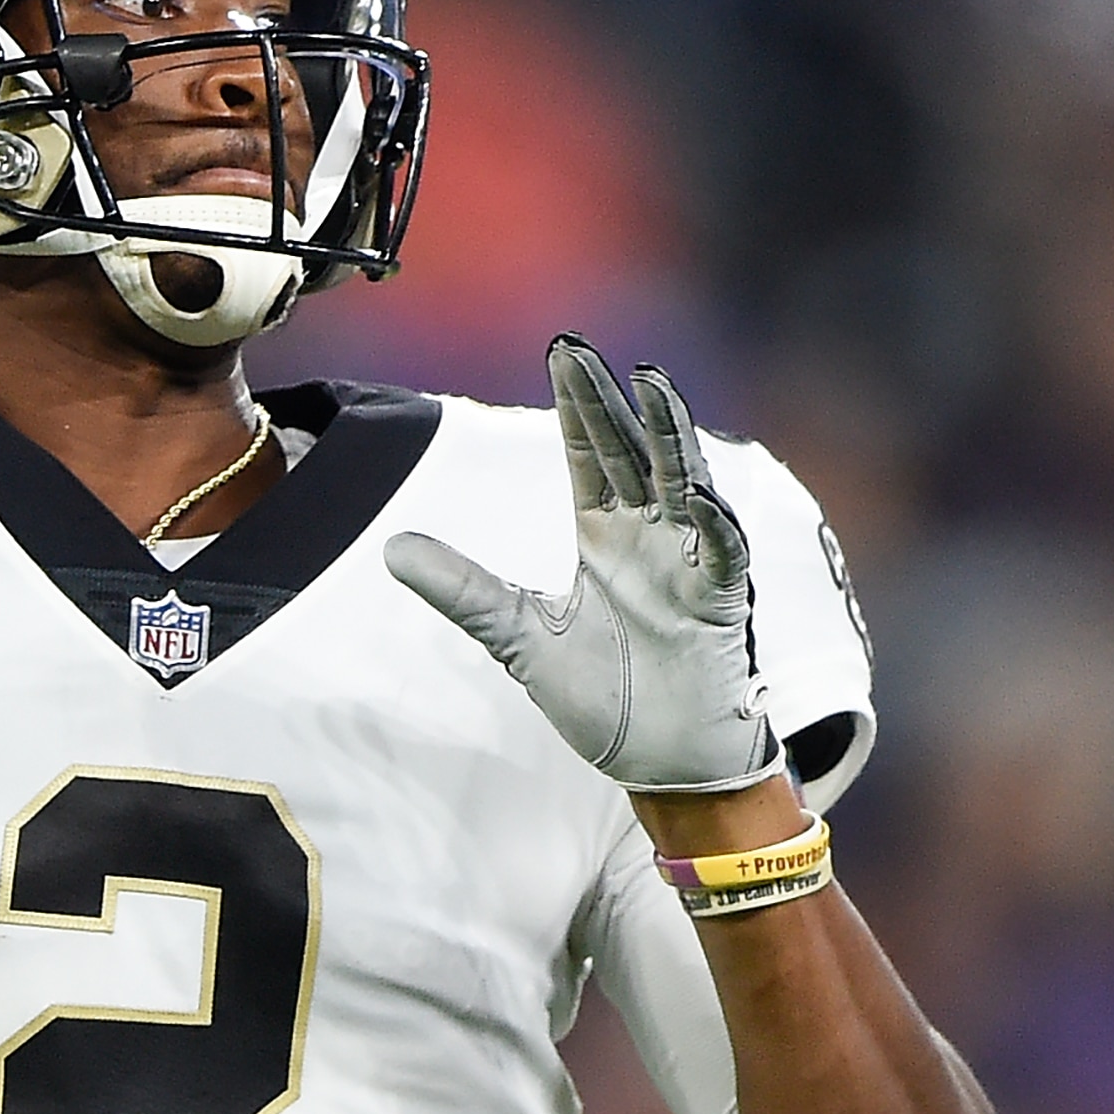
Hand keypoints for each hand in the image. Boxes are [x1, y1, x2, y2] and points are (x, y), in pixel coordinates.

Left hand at [387, 336, 782, 794]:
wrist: (661, 764)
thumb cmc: (605, 697)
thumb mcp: (516, 637)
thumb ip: (463, 589)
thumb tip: (392, 548)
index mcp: (603, 537)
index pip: (590, 455)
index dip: (578, 406)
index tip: (561, 352)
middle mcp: (648, 537)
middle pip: (628, 453)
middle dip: (608, 402)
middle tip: (580, 349)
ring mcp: (688, 564)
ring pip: (682, 482)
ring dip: (671, 435)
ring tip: (651, 383)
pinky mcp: (720, 603)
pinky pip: (721, 552)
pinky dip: (710, 521)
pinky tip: (691, 490)